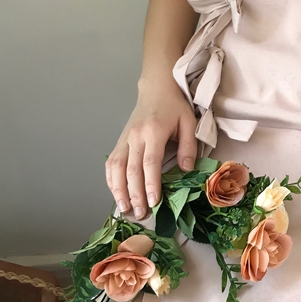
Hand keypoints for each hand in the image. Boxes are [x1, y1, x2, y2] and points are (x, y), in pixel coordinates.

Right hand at [105, 78, 197, 219]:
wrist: (156, 88)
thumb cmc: (175, 106)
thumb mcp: (189, 122)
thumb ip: (189, 146)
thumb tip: (187, 170)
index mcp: (154, 131)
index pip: (150, 163)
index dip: (150, 184)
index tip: (154, 202)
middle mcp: (135, 136)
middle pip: (131, 170)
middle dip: (135, 194)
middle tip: (142, 213)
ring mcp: (124, 138)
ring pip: (116, 168)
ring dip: (118, 190)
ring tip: (125, 209)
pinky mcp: (119, 140)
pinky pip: (111, 162)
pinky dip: (111, 179)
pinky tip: (115, 192)